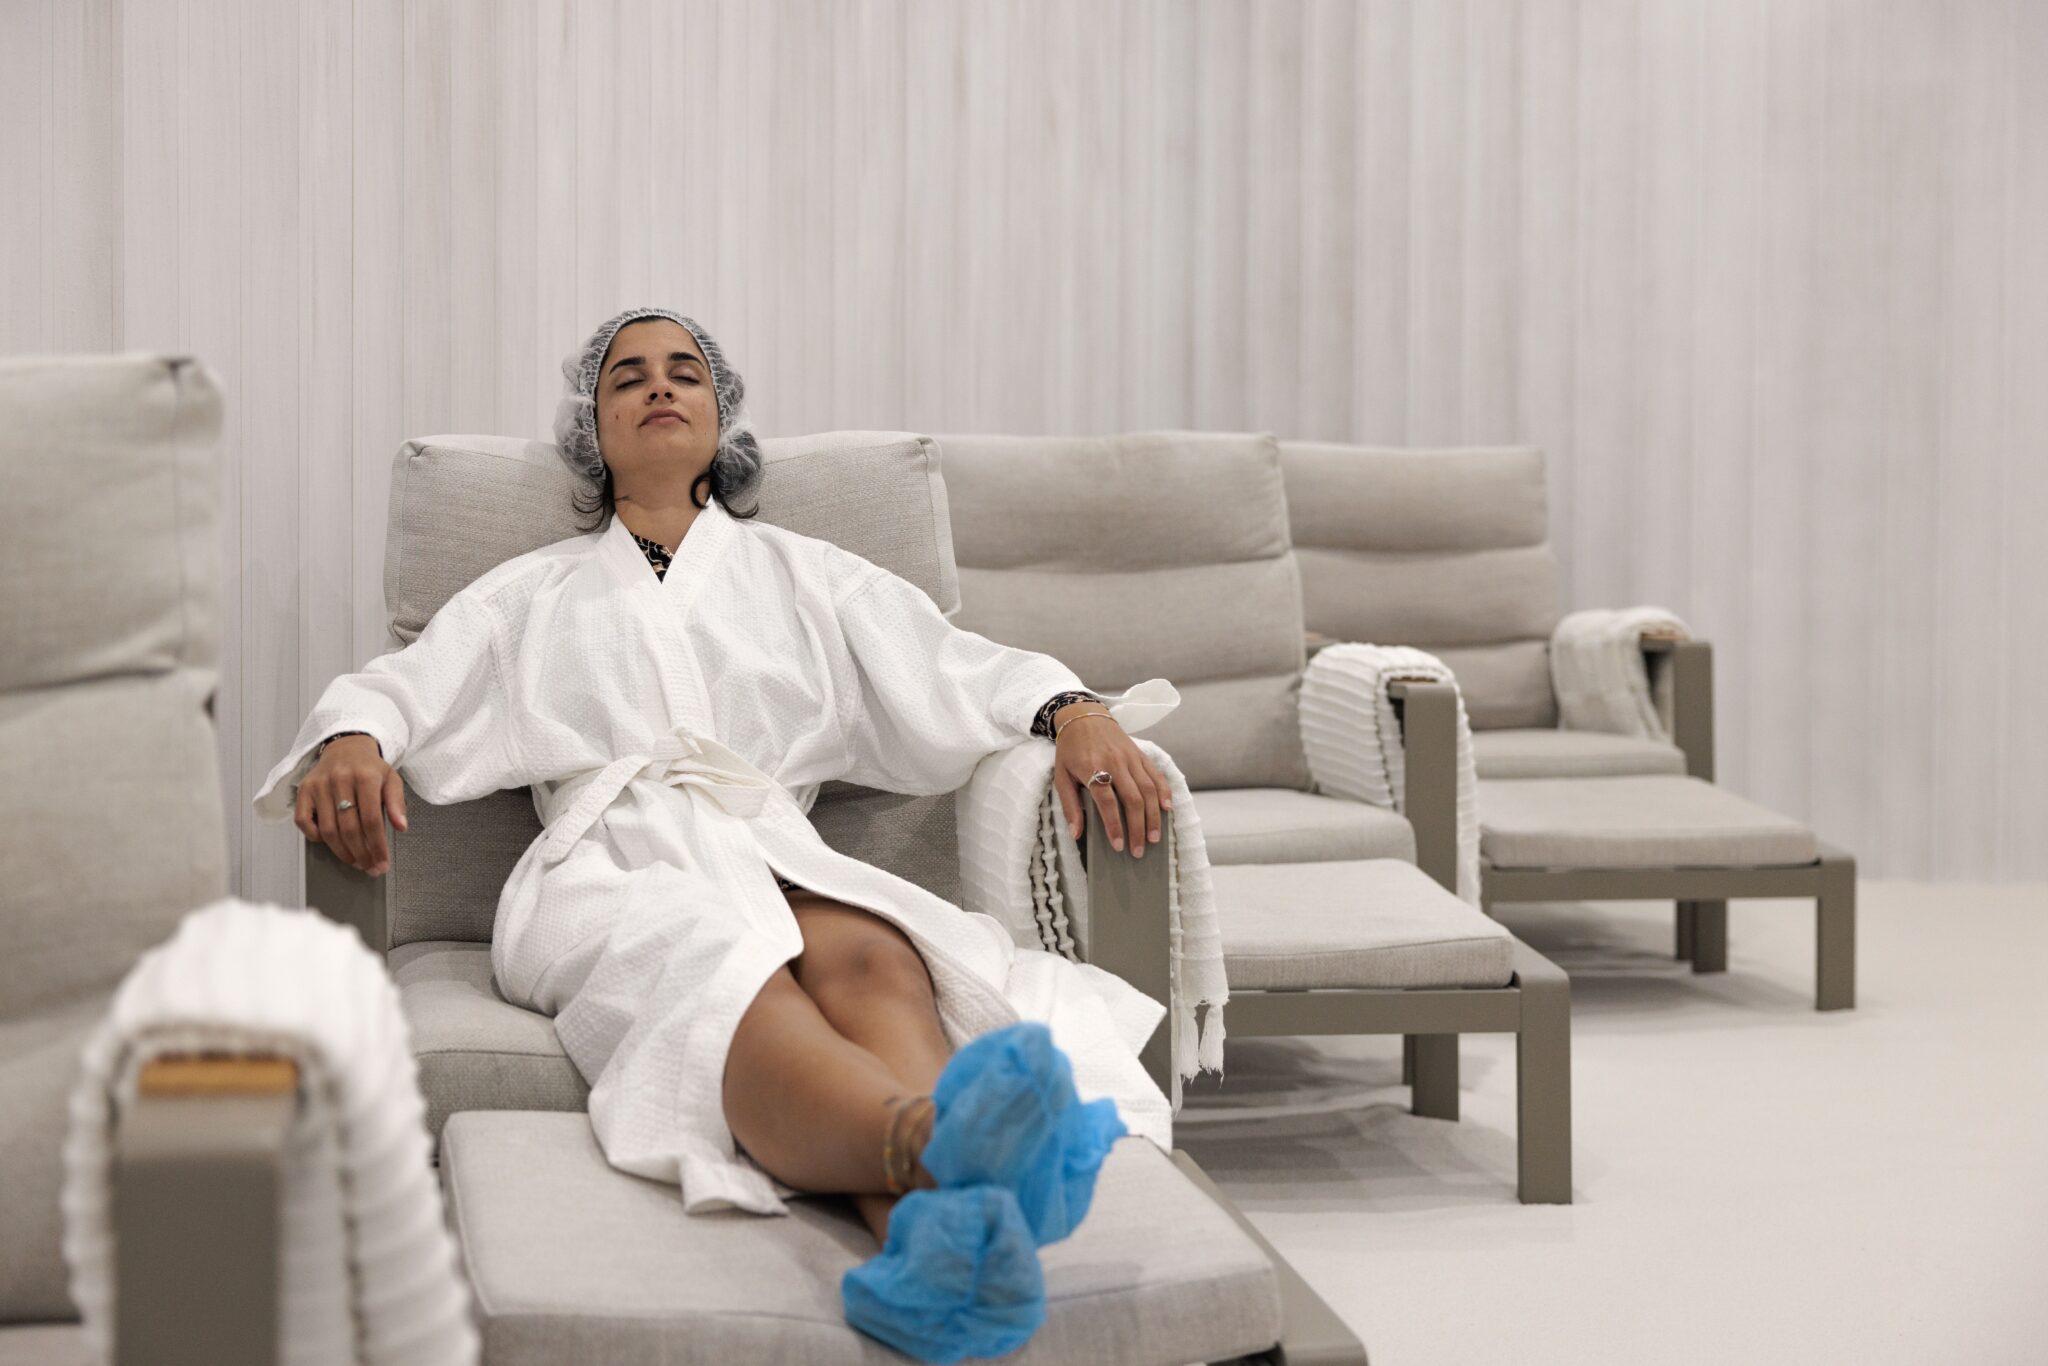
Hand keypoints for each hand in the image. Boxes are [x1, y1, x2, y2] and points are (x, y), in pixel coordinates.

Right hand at [293, 735, 407, 876]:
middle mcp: (340, 780)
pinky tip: (329, 843)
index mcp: (365, 777)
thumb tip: (401, 827)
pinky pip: (303, 821)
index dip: (377, 845)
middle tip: (369, 867)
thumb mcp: (391, 779)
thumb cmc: (370, 768)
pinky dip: (315, 836)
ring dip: (342, 851)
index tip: (382, 862)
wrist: (346, 748)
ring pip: (327, 829)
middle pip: (349, 828)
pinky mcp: (303, 790)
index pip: (371, 819)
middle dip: (361, 853)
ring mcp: (319, 786)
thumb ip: (397, 803)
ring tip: (355, 861)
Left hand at [1052, 705, 1171, 858]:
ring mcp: (1130, 757)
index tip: (1118, 846)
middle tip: (1138, 850)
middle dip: (1138, 828)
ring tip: (1154, 838)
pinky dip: (1164, 792)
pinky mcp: (1140, 753)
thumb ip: (1070, 805)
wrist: (1083, 716)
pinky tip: (1167, 809)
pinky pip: (1156, 774)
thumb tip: (1076, 834)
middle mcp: (1115, 762)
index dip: (1114, 826)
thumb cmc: (1070, 749)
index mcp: (1092, 768)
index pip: (1107, 802)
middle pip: (1133, 799)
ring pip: (1148, 790)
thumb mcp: (1061, 776)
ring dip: (1153, 816)